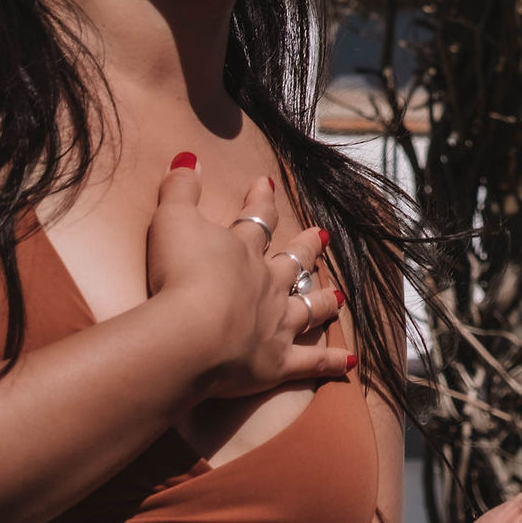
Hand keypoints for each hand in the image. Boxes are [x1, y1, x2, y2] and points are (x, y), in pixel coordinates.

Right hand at [146, 163, 351, 399]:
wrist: (190, 334)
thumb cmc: (179, 275)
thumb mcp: (171, 222)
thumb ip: (179, 190)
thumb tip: (187, 157)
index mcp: (243, 251)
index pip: (257, 220)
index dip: (262, 201)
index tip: (268, 185)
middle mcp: (268, 284)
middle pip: (294, 262)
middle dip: (307, 248)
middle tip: (324, 235)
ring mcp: (277, 324)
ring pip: (310, 309)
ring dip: (325, 301)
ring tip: (341, 297)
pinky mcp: (277, 363)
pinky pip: (311, 363)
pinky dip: (331, 364)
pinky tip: (350, 365)